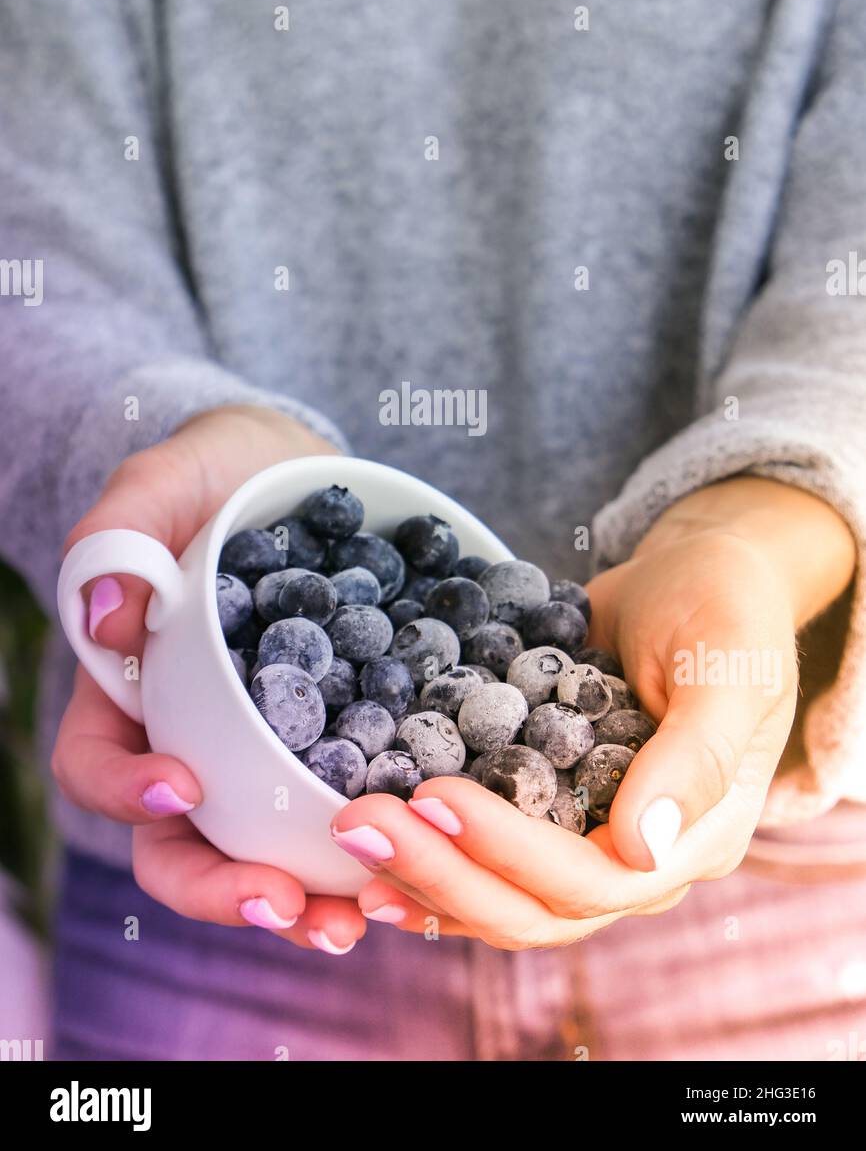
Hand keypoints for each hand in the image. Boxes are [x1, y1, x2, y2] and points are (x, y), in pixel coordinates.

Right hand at [53, 405, 366, 955]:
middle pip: (180, 843)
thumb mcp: (165, 481)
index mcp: (129, 689)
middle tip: (284, 905)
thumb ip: (120, 534)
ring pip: (264, 850)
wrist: (299, 473)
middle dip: (223, 887)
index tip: (183, 785)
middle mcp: (189, 738)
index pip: (97, 762)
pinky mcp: (337, 745)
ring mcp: (263, 751)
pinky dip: (375, 848)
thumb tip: (105, 618)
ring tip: (360, 922)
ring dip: (305, 899)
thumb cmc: (216, 473)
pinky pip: (343, 810)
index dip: (127, 790)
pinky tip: (419, 870)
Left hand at [330, 478, 854, 949]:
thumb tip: (639, 849)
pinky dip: (432, 856)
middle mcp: (638, 859)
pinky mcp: (547, 807)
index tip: (433, 795)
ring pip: (500, 893)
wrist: (697, 573)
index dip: (507, 849)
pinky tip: (370, 848)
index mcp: (695, 839)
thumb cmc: (726, 608)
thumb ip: (696, 757)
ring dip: (423, 870)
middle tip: (359, 822)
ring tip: (350, 835)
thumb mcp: (728, 667)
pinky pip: (486, 857)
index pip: (592, 878)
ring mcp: (588, 837)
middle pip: (532, 906)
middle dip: (442, 871)